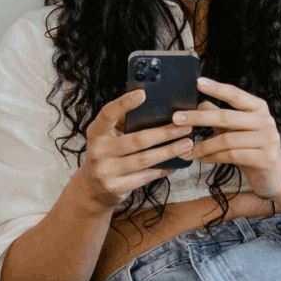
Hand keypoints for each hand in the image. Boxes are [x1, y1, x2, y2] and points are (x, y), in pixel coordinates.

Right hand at [79, 89, 194, 209]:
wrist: (93, 187)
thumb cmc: (108, 153)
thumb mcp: (108, 136)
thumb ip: (124, 124)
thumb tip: (157, 108)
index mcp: (96, 132)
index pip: (108, 113)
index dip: (124, 103)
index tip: (143, 93)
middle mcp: (98, 150)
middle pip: (137, 140)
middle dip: (164, 133)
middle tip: (185, 127)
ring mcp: (106, 170)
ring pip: (145, 160)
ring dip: (169, 151)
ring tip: (187, 144)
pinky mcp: (116, 187)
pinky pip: (146, 176)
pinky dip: (163, 169)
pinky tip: (176, 163)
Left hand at [173, 77, 280, 197]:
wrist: (272, 172)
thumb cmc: (248, 145)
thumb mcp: (233, 127)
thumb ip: (218, 115)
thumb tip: (199, 103)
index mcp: (258, 107)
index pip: (235, 94)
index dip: (216, 88)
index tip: (197, 82)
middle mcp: (266, 121)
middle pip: (226, 117)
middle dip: (198, 118)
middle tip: (176, 119)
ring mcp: (268, 140)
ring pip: (227, 140)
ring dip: (202, 145)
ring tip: (184, 149)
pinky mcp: (265, 159)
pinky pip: (231, 156)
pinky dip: (212, 157)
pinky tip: (200, 159)